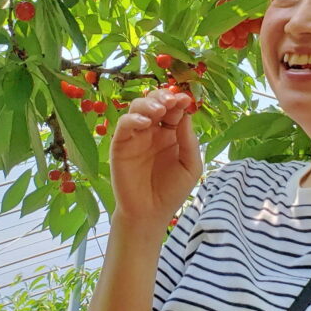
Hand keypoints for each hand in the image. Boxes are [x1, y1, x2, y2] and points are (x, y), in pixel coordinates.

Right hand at [109, 89, 202, 226]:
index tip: (185, 99)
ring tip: (159, 109)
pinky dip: (132, 119)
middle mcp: (153, 130)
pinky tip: (144, 122)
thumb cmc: (172, 191)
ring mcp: (136, 136)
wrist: (150, 214)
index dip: (179, 101)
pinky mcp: (120, 144)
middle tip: (171, 99)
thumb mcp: (190, 166)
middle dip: (163, 96)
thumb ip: (189, 141)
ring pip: (137, 108)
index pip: (174, 110)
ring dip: (148, 103)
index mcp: (171, 133)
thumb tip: (187, 114)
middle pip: (155, 102)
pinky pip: (124, 125)